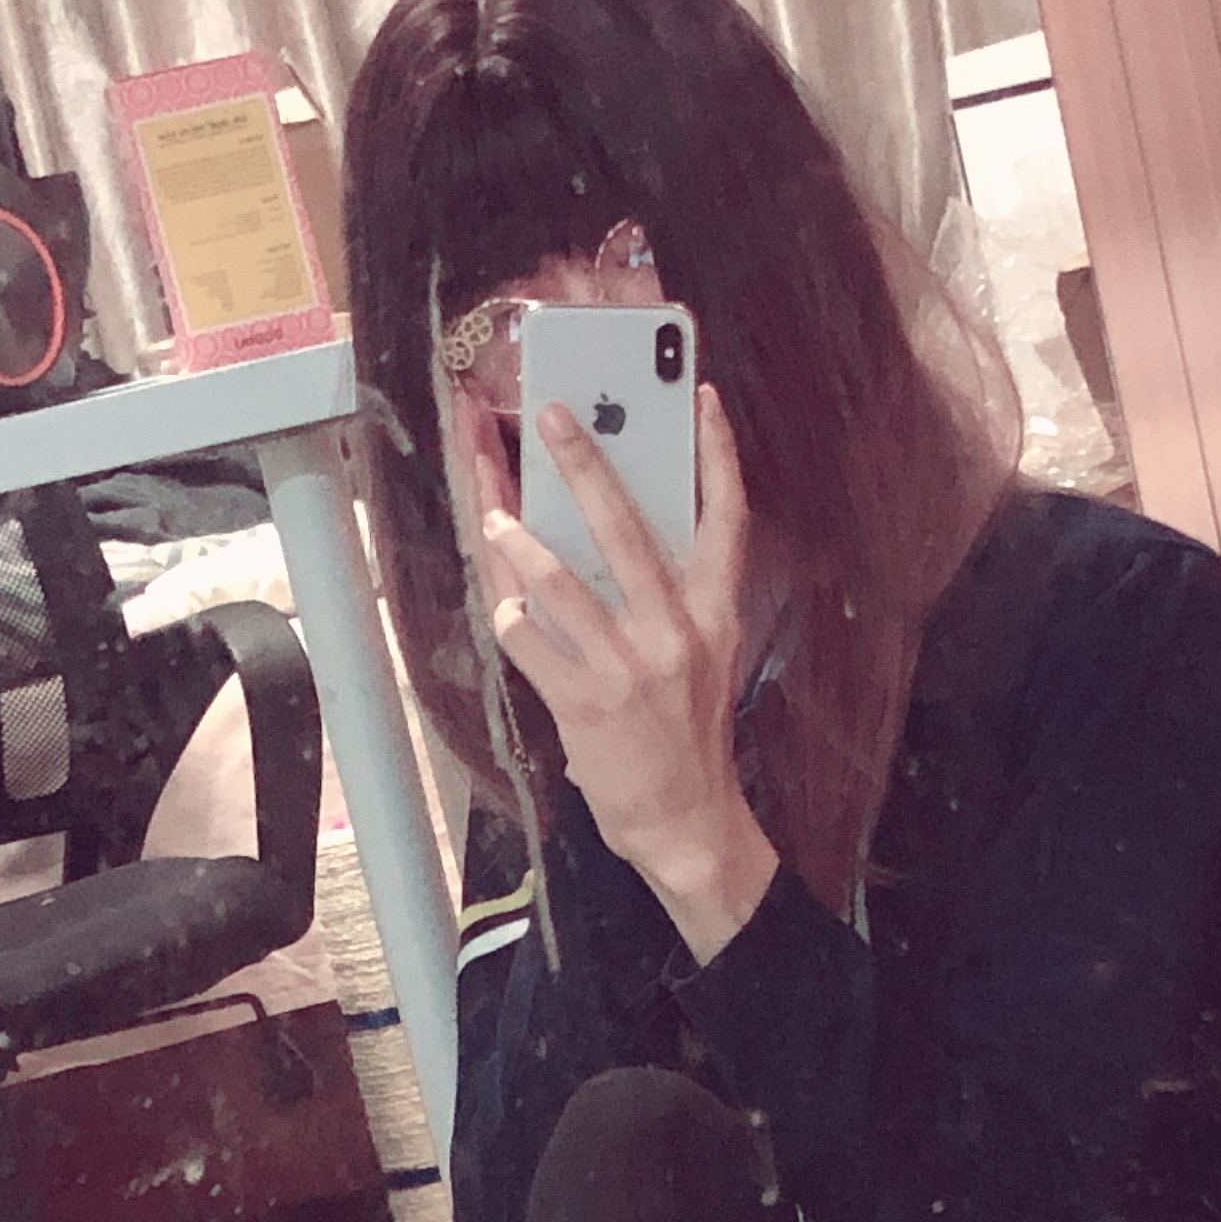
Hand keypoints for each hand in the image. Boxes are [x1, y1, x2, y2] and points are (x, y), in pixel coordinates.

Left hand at [466, 383, 777, 964]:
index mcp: (715, 615)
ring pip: (560, 582)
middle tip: (550, 413)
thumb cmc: (687, 738)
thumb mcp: (703, 659)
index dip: (718, 455)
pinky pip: (529, 642)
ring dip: (517, 541)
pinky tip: (500, 600)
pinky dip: (508, 615)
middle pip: (625, 527)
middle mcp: (676, 632)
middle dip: (583, 464)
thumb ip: (672, 600)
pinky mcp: (585, 703)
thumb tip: (610, 533)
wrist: (688, 825)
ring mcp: (628, 667)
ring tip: (492, 510)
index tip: (701, 397)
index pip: (728, 519)